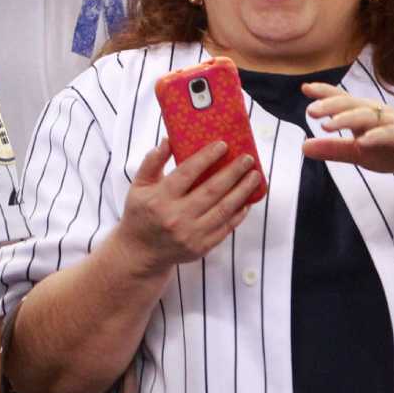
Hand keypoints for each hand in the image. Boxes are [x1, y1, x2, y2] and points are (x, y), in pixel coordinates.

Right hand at [111, 139, 261, 278]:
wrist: (140, 252)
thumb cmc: (140, 213)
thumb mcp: (138, 185)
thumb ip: (152, 162)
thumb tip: (169, 140)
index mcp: (160, 198)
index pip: (187, 172)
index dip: (206, 157)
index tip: (223, 145)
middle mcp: (176, 216)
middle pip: (211, 190)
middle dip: (233, 172)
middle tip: (247, 159)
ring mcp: (191, 234)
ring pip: (223, 209)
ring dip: (242, 191)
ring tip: (255, 177)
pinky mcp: (201, 247)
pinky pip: (225, 228)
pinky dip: (238, 214)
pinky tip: (247, 201)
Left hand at [300, 83, 393, 173]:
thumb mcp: (360, 153)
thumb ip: (333, 149)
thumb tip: (303, 146)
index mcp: (363, 114)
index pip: (341, 99)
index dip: (324, 92)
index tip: (305, 88)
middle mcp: (376, 113)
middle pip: (351, 104)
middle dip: (330, 105)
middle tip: (310, 110)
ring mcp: (392, 122)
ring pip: (367, 116)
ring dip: (347, 119)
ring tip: (327, 125)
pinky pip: (390, 134)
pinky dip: (376, 137)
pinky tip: (362, 142)